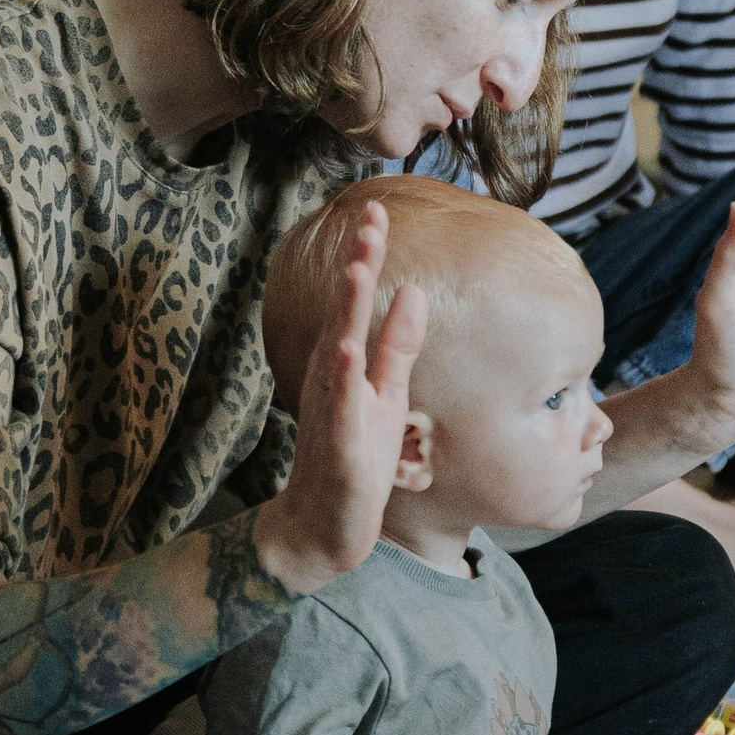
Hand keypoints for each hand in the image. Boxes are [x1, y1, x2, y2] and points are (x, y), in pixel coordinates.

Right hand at [255, 196, 427, 594]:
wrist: (321, 525)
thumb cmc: (356, 457)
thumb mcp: (386, 394)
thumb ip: (397, 345)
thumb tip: (413, 291)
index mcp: (346, 363)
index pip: (357, 300)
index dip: (367, 256)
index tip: (378, 210)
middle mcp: (333, 380)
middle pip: (345, 312)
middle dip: (357, 265)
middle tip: (370, 218)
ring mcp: (333, 412)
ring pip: (338, 354)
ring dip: (345, 311)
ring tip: (357, 270)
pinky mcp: (340, 449)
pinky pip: (341, 410)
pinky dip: (342, 380)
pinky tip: (346, 350)